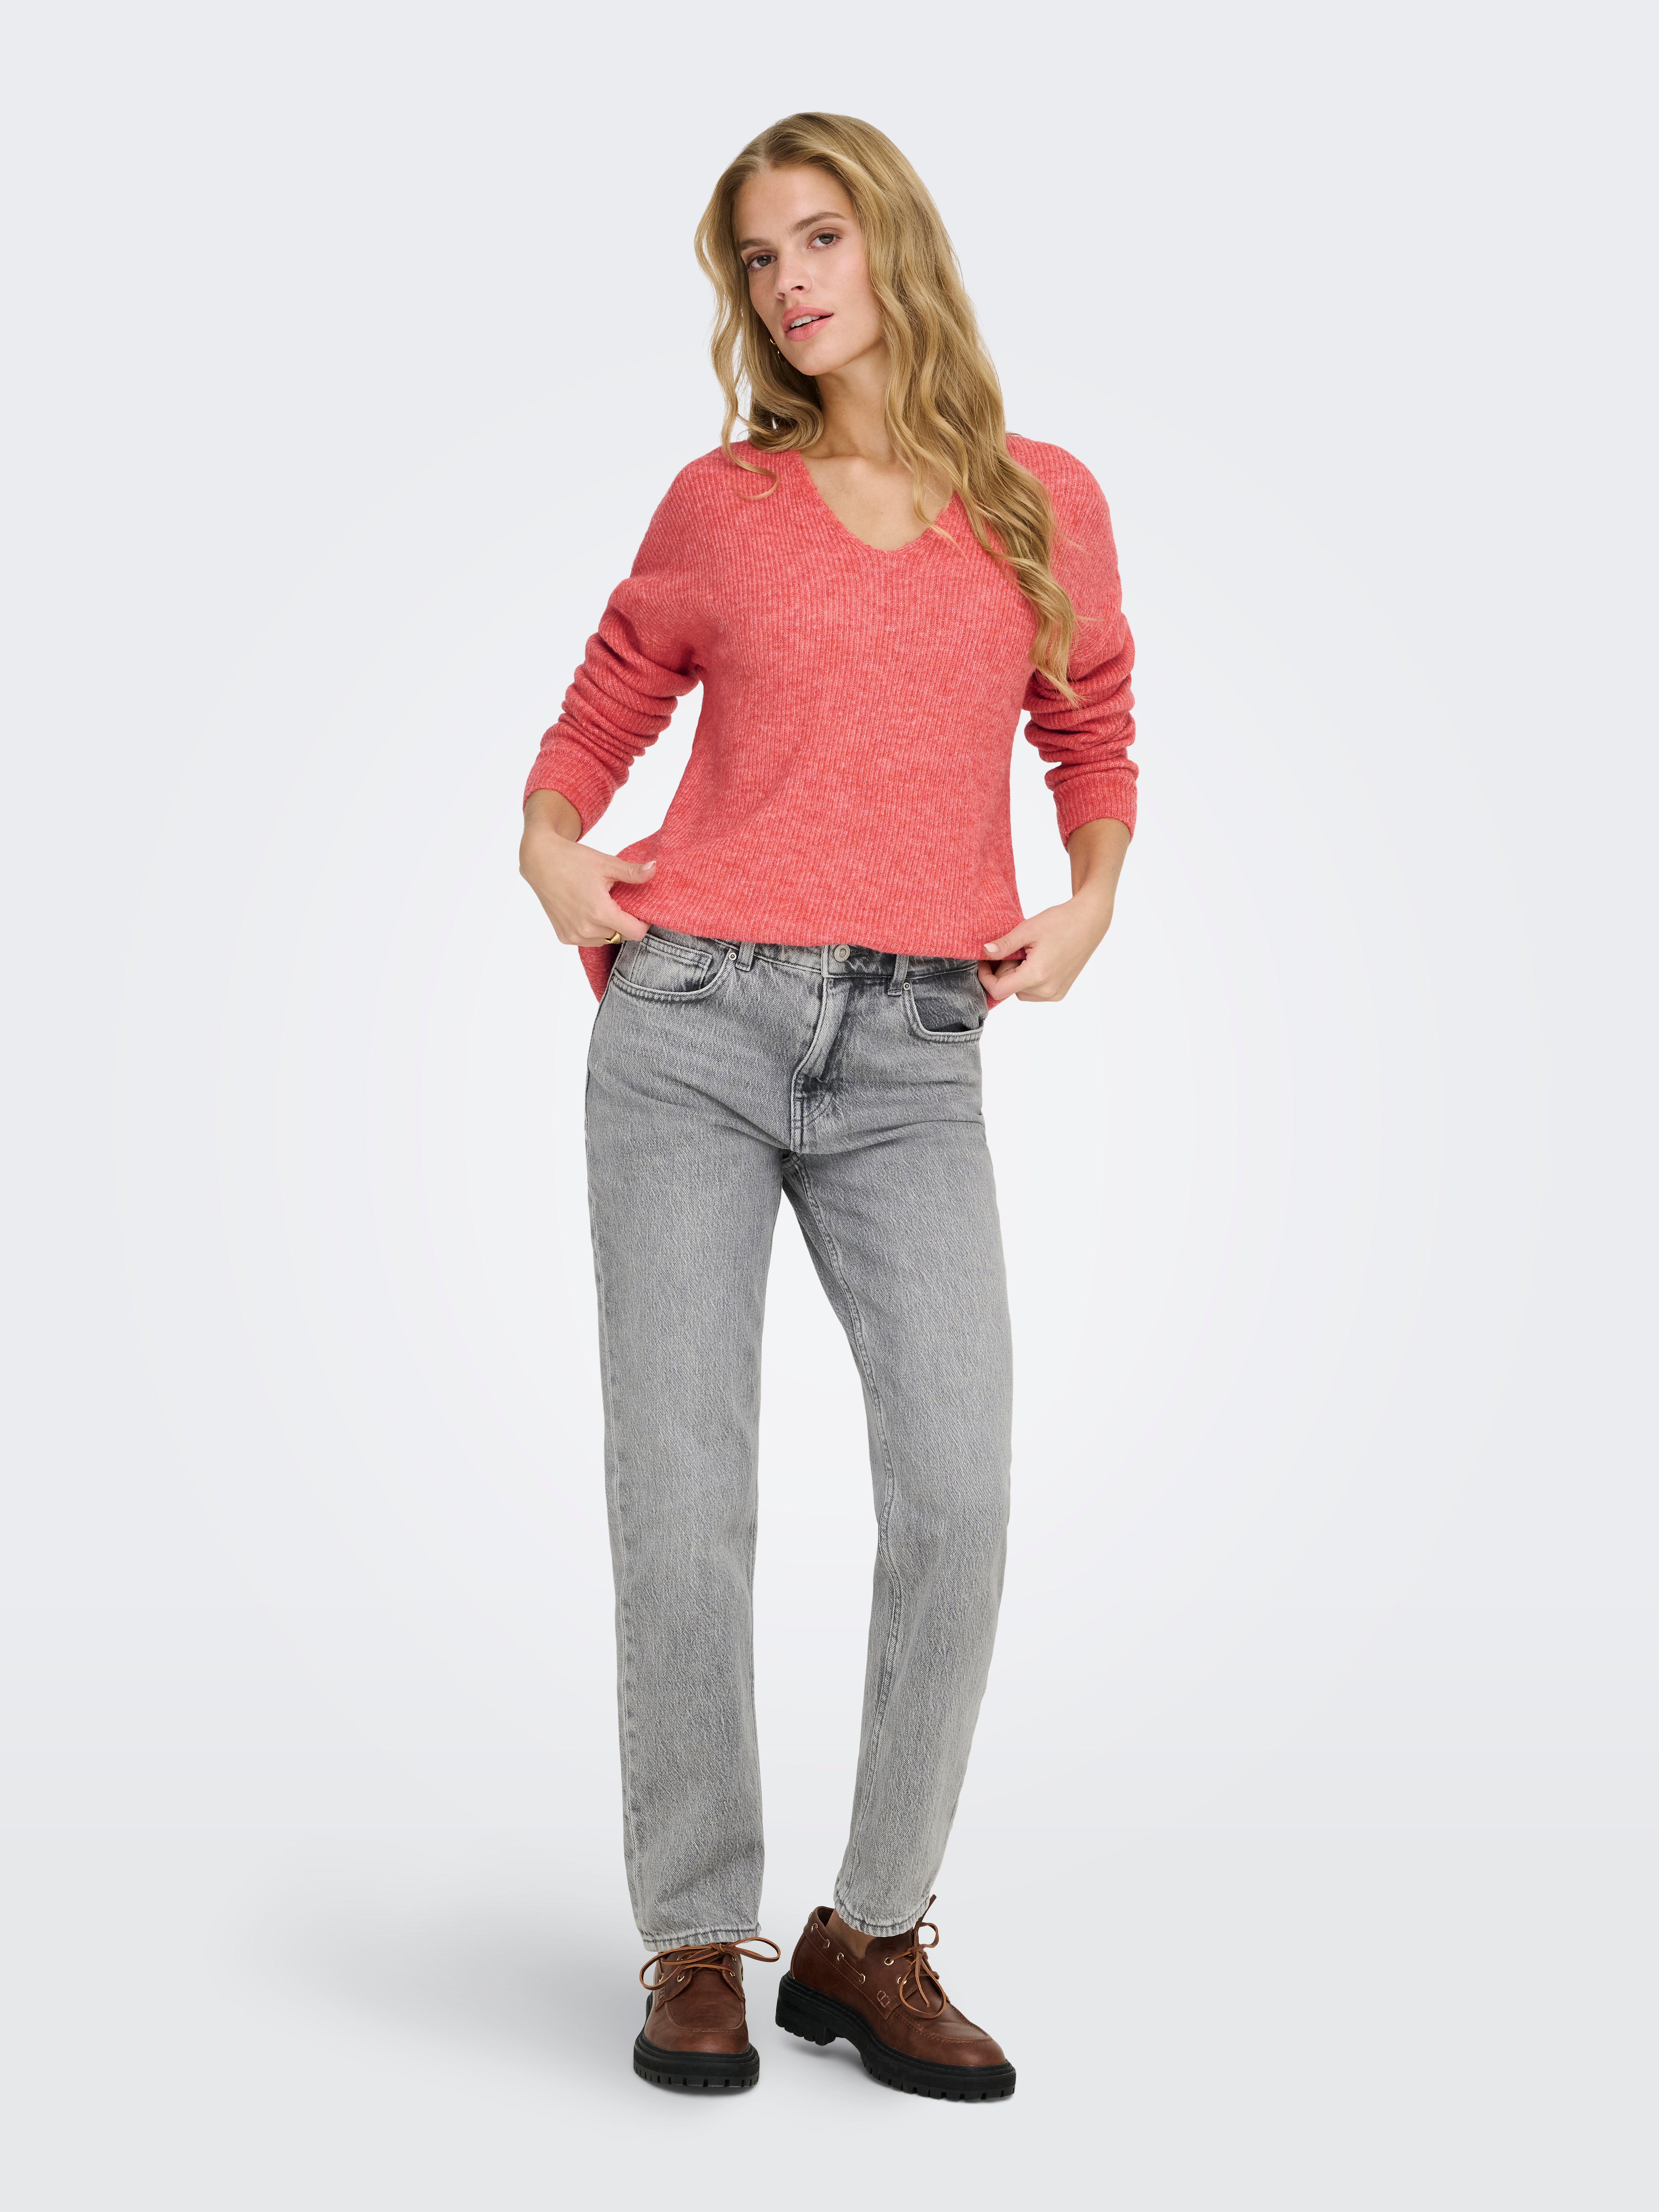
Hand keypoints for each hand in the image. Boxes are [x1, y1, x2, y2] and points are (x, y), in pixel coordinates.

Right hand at [519, 788, 654, 945]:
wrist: (540, 861)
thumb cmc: (572, 860)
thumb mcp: (606, 864)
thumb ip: (633, 872)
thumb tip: (655, 869)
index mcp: (600, 913)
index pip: (635, 933)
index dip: (642, 922)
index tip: (638, 909)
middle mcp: (586, 929)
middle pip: (621, 935)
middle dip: (624, 921)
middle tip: (617, 901)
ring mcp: (574, 935)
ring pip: (605, 939)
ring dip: (608, 927)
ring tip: (600, 904)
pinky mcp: (564, 937)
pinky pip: (589, 940)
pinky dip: (593, 929)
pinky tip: (586, 910)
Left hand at [977, 886, 1115, 1002]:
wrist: (1089, 922)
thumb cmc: (1061, 922)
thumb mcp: (1027, 930)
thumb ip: (1004, 945)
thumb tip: (984, 952)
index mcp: (1037, 975)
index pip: (999, 990)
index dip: (986, 977)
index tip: (985, 961)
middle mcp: (1047, 990)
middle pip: (1010, 990)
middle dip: (1006, 971)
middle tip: (1017, 950)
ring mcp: (1055, 993)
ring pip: (1021, 992)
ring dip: (1018, 976)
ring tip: (1029, 954)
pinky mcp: (1060, 992)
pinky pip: (1035, 992)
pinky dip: (1030, 979)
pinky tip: (1038, 960)